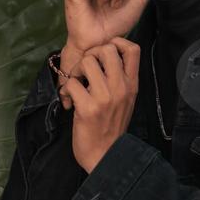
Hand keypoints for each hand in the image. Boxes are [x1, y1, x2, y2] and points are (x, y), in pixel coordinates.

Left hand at [59, 38, 139, 173]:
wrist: (106, 156)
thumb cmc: (112, 128)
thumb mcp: (125, 101)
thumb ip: (120, 81)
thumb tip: (105, 59)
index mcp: (132, 85)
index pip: (133, 49)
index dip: (117, 43)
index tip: (104, 54)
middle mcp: (121, 88)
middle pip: (106, 49)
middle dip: (91, 54)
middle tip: (85, 70)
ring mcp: (104, 97)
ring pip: (86, 62)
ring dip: (75, 72)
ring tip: (76, 85)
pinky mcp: (87, 108)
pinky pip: (71, 83)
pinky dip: (66, 91)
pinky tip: (69, 101)